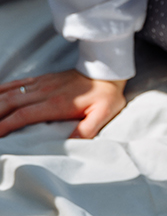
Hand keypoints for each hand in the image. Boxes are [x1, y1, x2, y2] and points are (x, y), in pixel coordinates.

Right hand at [0, 71, 126, 139]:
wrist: (106, 71)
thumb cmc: (105, 96)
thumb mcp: (103, 115)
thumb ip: (87, 129)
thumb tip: (71, 144)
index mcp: (56, 104)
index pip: (24, 115)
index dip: (6, 124)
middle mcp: (44, 92)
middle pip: (10, 103)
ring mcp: (40, 84)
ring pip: (9, 93)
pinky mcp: (40, 79)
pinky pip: (15, 84)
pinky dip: (1, 89)